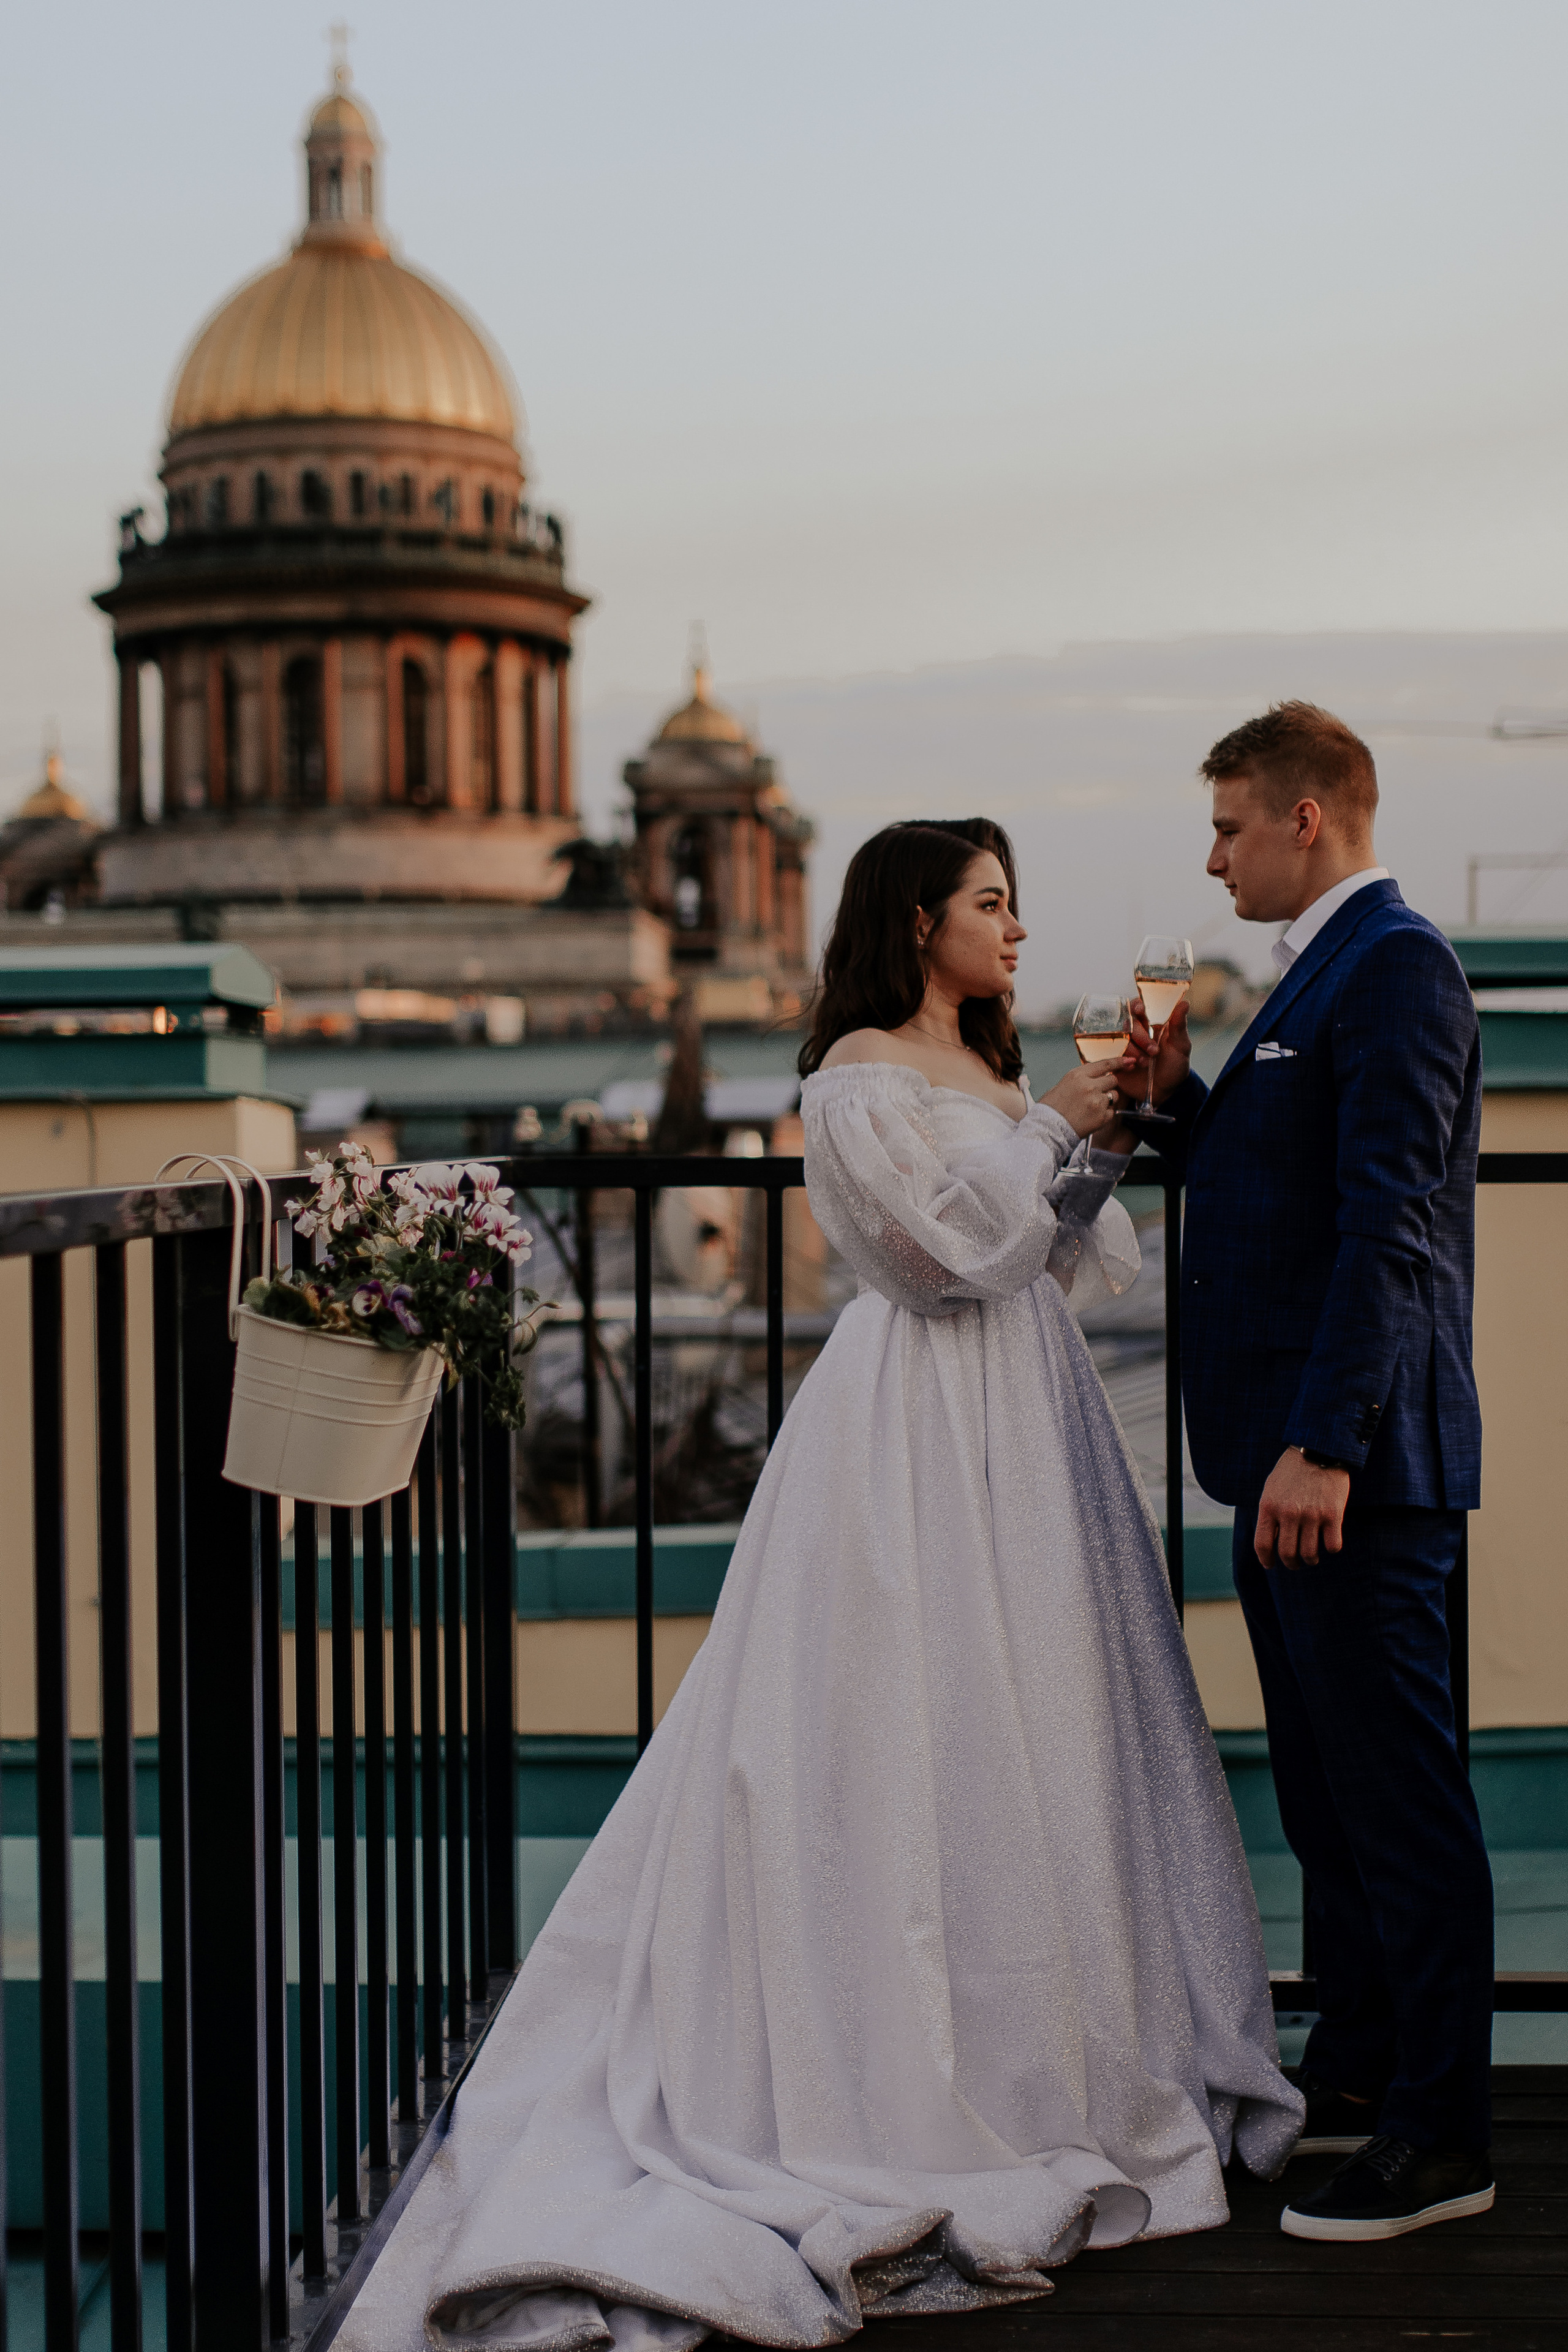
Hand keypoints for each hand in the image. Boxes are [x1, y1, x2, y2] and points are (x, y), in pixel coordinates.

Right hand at [1044, 1059, 1131, 1137]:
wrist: (1048, 1129)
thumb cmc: (1051, 1109)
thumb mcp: (1063, 1085)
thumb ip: (1080, 1079)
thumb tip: (1093, 1077)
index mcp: (1078, 1075)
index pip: (1105, 1064)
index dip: (1119, 1061)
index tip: (1128, 1061)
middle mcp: (1089, 1086)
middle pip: (1113, 1080)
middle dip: (1108, 1085)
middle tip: (1097, 1093)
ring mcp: (1097, 1101)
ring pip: (1114, 1096)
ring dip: (1108, 1100)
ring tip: (1092, 1107)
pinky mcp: (1102, 1116)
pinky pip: (1112, 1112)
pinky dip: (1105, 1114)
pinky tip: (1091, 1117)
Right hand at [1124, 995, 1192, 1106]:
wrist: (1164, 1092)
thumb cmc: (1174, 1066)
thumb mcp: (1180, 1046)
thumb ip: (1179, 1025)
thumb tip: (1184, 1003)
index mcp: (1148, 1025)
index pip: (1136, 1008)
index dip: (1135, 1006)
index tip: (1140, 1010)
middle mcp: (1132, 1033)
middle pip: (1126, 1024)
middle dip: (1140, 1037)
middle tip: (1153, 1052)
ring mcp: (1121, 1047)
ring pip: (1118, 1039)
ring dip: (1132, 1051)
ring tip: (1145, 1063)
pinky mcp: (1113, 1061)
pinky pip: (1109, 1055)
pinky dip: (1120, 1061)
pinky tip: (1131, 1067)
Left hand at [1254, 1448, 1350, 1568]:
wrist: (1319, 1450)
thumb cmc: (1292, 1471)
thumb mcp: (1271, 1489)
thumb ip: (1269, 1513)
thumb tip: (1269, 1542)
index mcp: (1269, 1507)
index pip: (1263, 1544)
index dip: (1266, 1560)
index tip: (1270, 1564)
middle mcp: (1289, 1513)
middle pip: (1287, 1554)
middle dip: (1291, 1564)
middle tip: (1295, 1564)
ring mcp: (1312, 1515)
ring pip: (1310, 1554)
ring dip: (1311, 1559)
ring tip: (1311, 1556)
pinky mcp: (1333, 1514)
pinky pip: (1332, 1546)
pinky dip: (1331, 1548)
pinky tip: (1329, 1542)